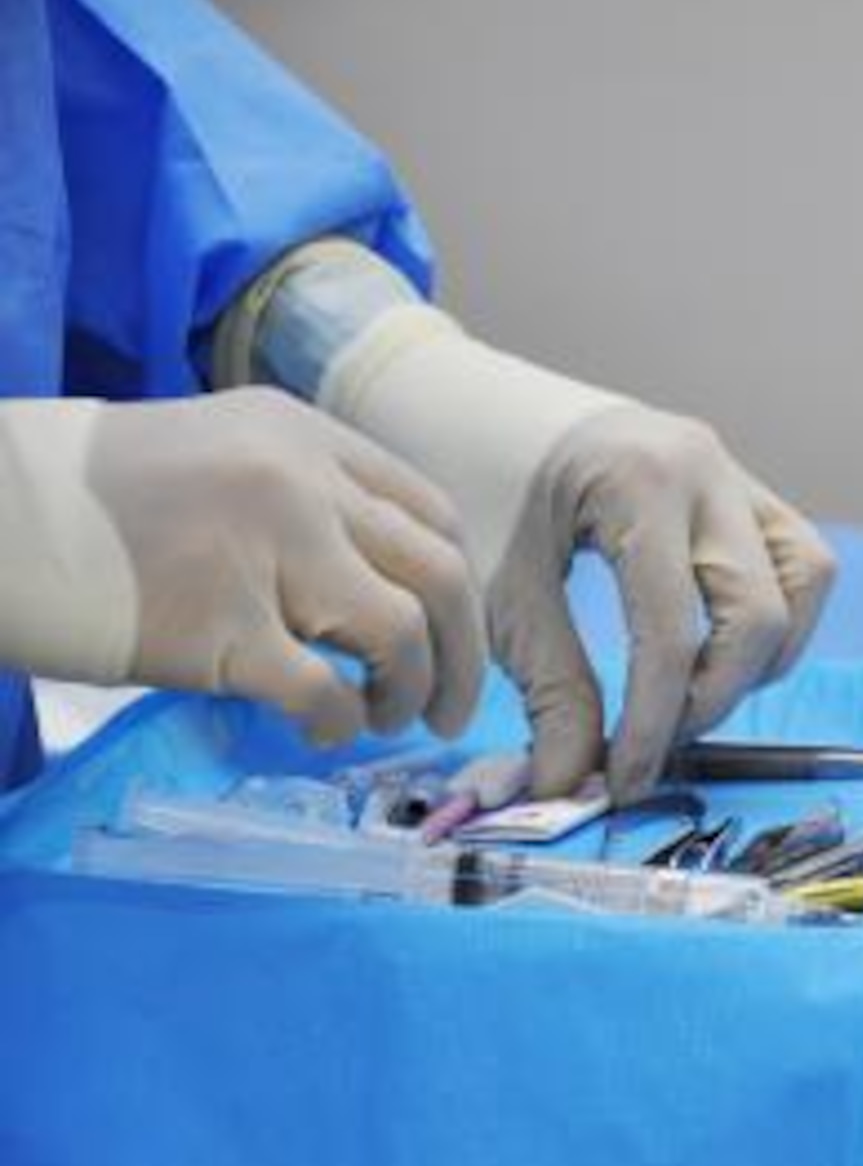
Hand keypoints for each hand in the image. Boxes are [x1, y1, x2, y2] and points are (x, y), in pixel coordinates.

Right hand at [0, 390, 486, 743]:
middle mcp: (298, 484)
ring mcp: (261, 553)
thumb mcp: (219, 457)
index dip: (457, 588)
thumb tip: (375, 580)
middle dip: (465, 655)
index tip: (452, 634)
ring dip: (412, 691)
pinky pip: (324, 692)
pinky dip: (340, 723)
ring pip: (400, 633)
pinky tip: (321, 729)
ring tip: (385, 718)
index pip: (431, 513)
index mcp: (302, 436)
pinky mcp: (218, 629)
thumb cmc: (93, 499)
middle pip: (439, 575)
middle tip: (454, 709)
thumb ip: (303, 500)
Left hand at [486, 404, 836, 803]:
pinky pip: (797, 557)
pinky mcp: (740, 483)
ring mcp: (732, 470)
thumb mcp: (500, 594)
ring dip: (765, 656)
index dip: (655, 725)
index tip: (625, 782)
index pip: (671, 634)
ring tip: (694, 696)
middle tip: (654, 745)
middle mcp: (705, 467)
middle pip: (760, 616)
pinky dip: (772, 615)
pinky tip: (714, 649)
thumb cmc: (472, 484)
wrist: (468, 401)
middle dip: (713, 699)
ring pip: (806, 579)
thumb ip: (550, 691)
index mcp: (637, 483)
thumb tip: (578, 784)